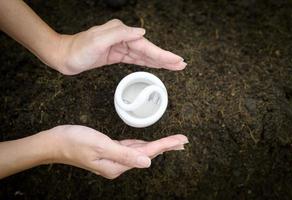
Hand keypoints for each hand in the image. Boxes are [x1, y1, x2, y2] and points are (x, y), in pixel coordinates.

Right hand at [48, 125, 187, 178]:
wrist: (55, 142)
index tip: (181, 140)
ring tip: (170, 143)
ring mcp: (113, 159)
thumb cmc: (75, 142)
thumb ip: (125, 154)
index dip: (166, 145)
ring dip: (156, 145)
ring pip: (140, 150)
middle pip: (148, 153)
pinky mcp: (109, 152)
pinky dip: (141, 144)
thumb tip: (147, 162)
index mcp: (117, 165)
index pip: (148, 153)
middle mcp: (117, 164)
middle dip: (166, 146)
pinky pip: (130, 148)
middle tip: (182, 141)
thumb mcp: (101, 146)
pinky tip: (147, 144)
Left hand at [54, 19, 186, 74]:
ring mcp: (120, 47)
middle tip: (181, 64)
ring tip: (173, 65)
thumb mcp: (97, 40)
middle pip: (149, 50)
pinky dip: (147, 62)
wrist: (64, 56)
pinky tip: (155, 64)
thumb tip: (141, 33)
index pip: (146, 46)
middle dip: (165, 58)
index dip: (162, 54)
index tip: (176, 60)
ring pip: (144, 55)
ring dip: (159, 61)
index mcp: (121, 33)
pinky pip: (136, 59)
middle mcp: (123, 38)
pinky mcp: (116, 55)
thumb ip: (120, 34)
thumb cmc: (78, 49)